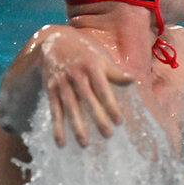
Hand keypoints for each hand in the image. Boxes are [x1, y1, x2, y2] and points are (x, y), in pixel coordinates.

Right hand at [40, 29, 133, 146]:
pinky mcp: (51, 89)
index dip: (111, 106)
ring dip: (77, 127)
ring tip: (84, 144)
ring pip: (70, 108)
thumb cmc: (85, 50)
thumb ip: (115, 71)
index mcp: (93, 67)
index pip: (104, 90)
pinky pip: (54, 110)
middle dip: (97, 119)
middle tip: (107, 135)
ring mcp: (62, 83)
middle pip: (88, 101)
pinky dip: (57, 127)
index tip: (119, 121)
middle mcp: (77, 75)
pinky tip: (61, 142)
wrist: (55, 40)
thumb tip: (132, 80)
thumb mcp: (101, 56)